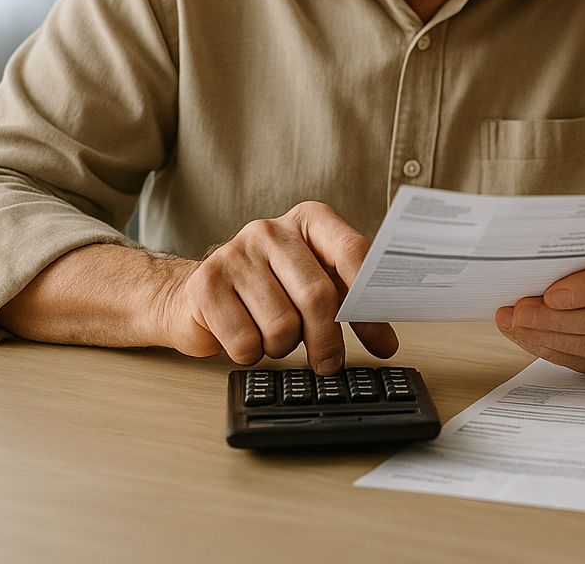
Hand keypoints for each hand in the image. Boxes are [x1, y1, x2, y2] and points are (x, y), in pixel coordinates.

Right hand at [153, 201, 397, 373]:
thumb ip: (351, 303)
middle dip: (327, 341)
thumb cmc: (269, 289)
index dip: (368, 303)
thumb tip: (387, 342)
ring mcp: (235, 253)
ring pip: (281, 325)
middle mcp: (272, 230)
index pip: (352, 252)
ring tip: (274, 338)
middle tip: (329, 365)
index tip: (382, 340)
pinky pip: (245, 340)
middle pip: (317, 296)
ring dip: (283, 347)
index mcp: (310, 220)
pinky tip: (247, 340)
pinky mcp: (206, 284)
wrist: (197, 294)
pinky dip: (252, 354)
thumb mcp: (314, 282)